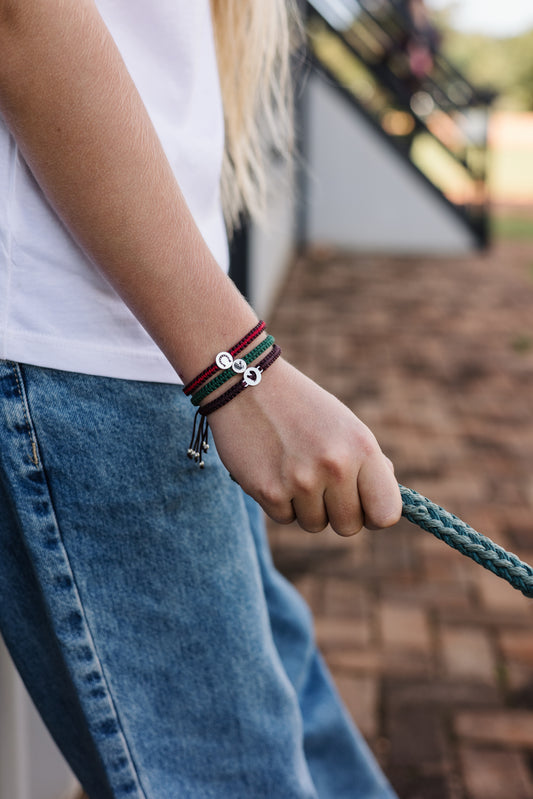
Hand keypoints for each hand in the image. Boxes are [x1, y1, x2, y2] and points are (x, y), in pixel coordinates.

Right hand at [208, 359, 401, 535]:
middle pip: (348, 526)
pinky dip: (279, 501)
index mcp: (362, 447)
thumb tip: (384, 506)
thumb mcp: (345, 424)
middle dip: (336, 512)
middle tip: (321, 484)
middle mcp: (336, 466)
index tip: (362, 506)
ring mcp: (301, 481)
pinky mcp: (269, 491)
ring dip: (305, 506)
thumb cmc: (301, 405)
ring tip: (293, 469)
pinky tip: (273, 469)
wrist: (246, 383)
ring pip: (314, 524)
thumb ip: (367, 464)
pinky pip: (285, 518)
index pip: (386, 513)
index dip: (374, 514)